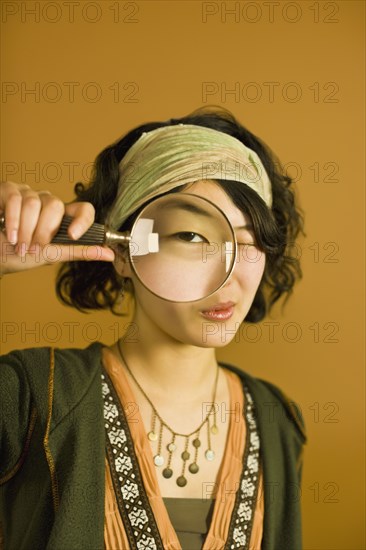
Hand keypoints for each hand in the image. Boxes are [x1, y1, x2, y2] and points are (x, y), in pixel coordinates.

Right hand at [0, 181, 114, 275]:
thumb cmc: (18, 256)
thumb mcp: (51, 255)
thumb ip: (79, 252)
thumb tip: (109, 254)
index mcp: (62, 219)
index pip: (84, 209)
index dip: (83, 220)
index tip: (73, 235)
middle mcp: (47, 203)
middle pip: (56, 206)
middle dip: (42, 232)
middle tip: (32, 248)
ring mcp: (28, 195)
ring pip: (34, 204)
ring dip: (24, 230)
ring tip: (18, 244)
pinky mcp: (9, 190)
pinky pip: (16, 198)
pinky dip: (12, 219)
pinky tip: (8, 232)